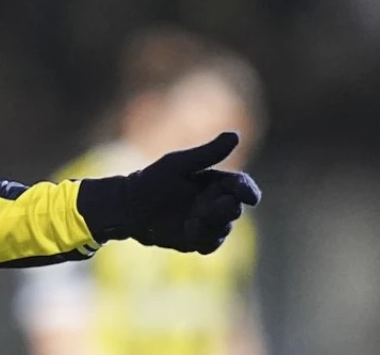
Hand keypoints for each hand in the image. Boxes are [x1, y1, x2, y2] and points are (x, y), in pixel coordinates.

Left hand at [78, 132, 260, 253]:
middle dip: (224, 209)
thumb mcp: (178, 164)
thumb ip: (207, 154)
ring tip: (191, 222)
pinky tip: (190, 233)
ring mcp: (207, 222)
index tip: (251, 197)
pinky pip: (211, 243)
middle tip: (205, 209)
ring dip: (212, 225)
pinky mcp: (197, 240)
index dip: (247, 190)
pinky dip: (205, 240)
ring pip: (224, 227)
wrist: (129, 208)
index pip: (240, 185)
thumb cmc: (152, 180)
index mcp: (214, 181)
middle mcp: (214, 202)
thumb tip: (235, 135)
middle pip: (234, 207)